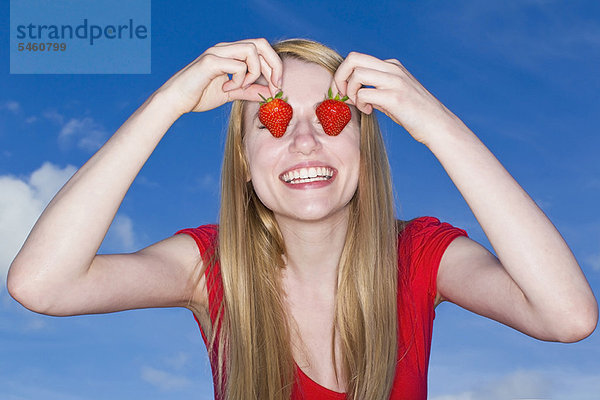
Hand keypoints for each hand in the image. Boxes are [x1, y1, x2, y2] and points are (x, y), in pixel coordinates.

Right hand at [156, 38, 282, 116]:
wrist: (175, 101)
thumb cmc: (199, 95)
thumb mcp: (231, 93)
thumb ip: (249, 91)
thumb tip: (269, 93)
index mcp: (231, 53)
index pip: (261, 49)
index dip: (274, 66)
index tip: (276, 87)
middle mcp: (225, 48)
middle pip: (261, 44)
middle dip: (274, 66)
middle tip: (274, 86)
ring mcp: (217, 52)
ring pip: (251, 50)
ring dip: (254, 72)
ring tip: (242, 86)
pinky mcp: (210, 62)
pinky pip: (237, 65)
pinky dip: (238, 80)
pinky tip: (226, 88)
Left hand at [334, 52, 457, 144]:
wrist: (437, 125)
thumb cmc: (414, 114)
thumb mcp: (393, 94)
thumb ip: (375, 89)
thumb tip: (352, 92)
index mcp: (392, 66)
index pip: (357, 58)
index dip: (344, 74)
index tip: (344, 91)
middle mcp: (393, 69)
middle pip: (353, 59)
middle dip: (340, 77)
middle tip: (343, 95)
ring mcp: (395, 82)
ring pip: (357, 74)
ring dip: (351, 91)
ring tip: (360, 105)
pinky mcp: (395, 97)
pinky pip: (364, 94)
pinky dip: (360, 104)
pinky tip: (369, 111)